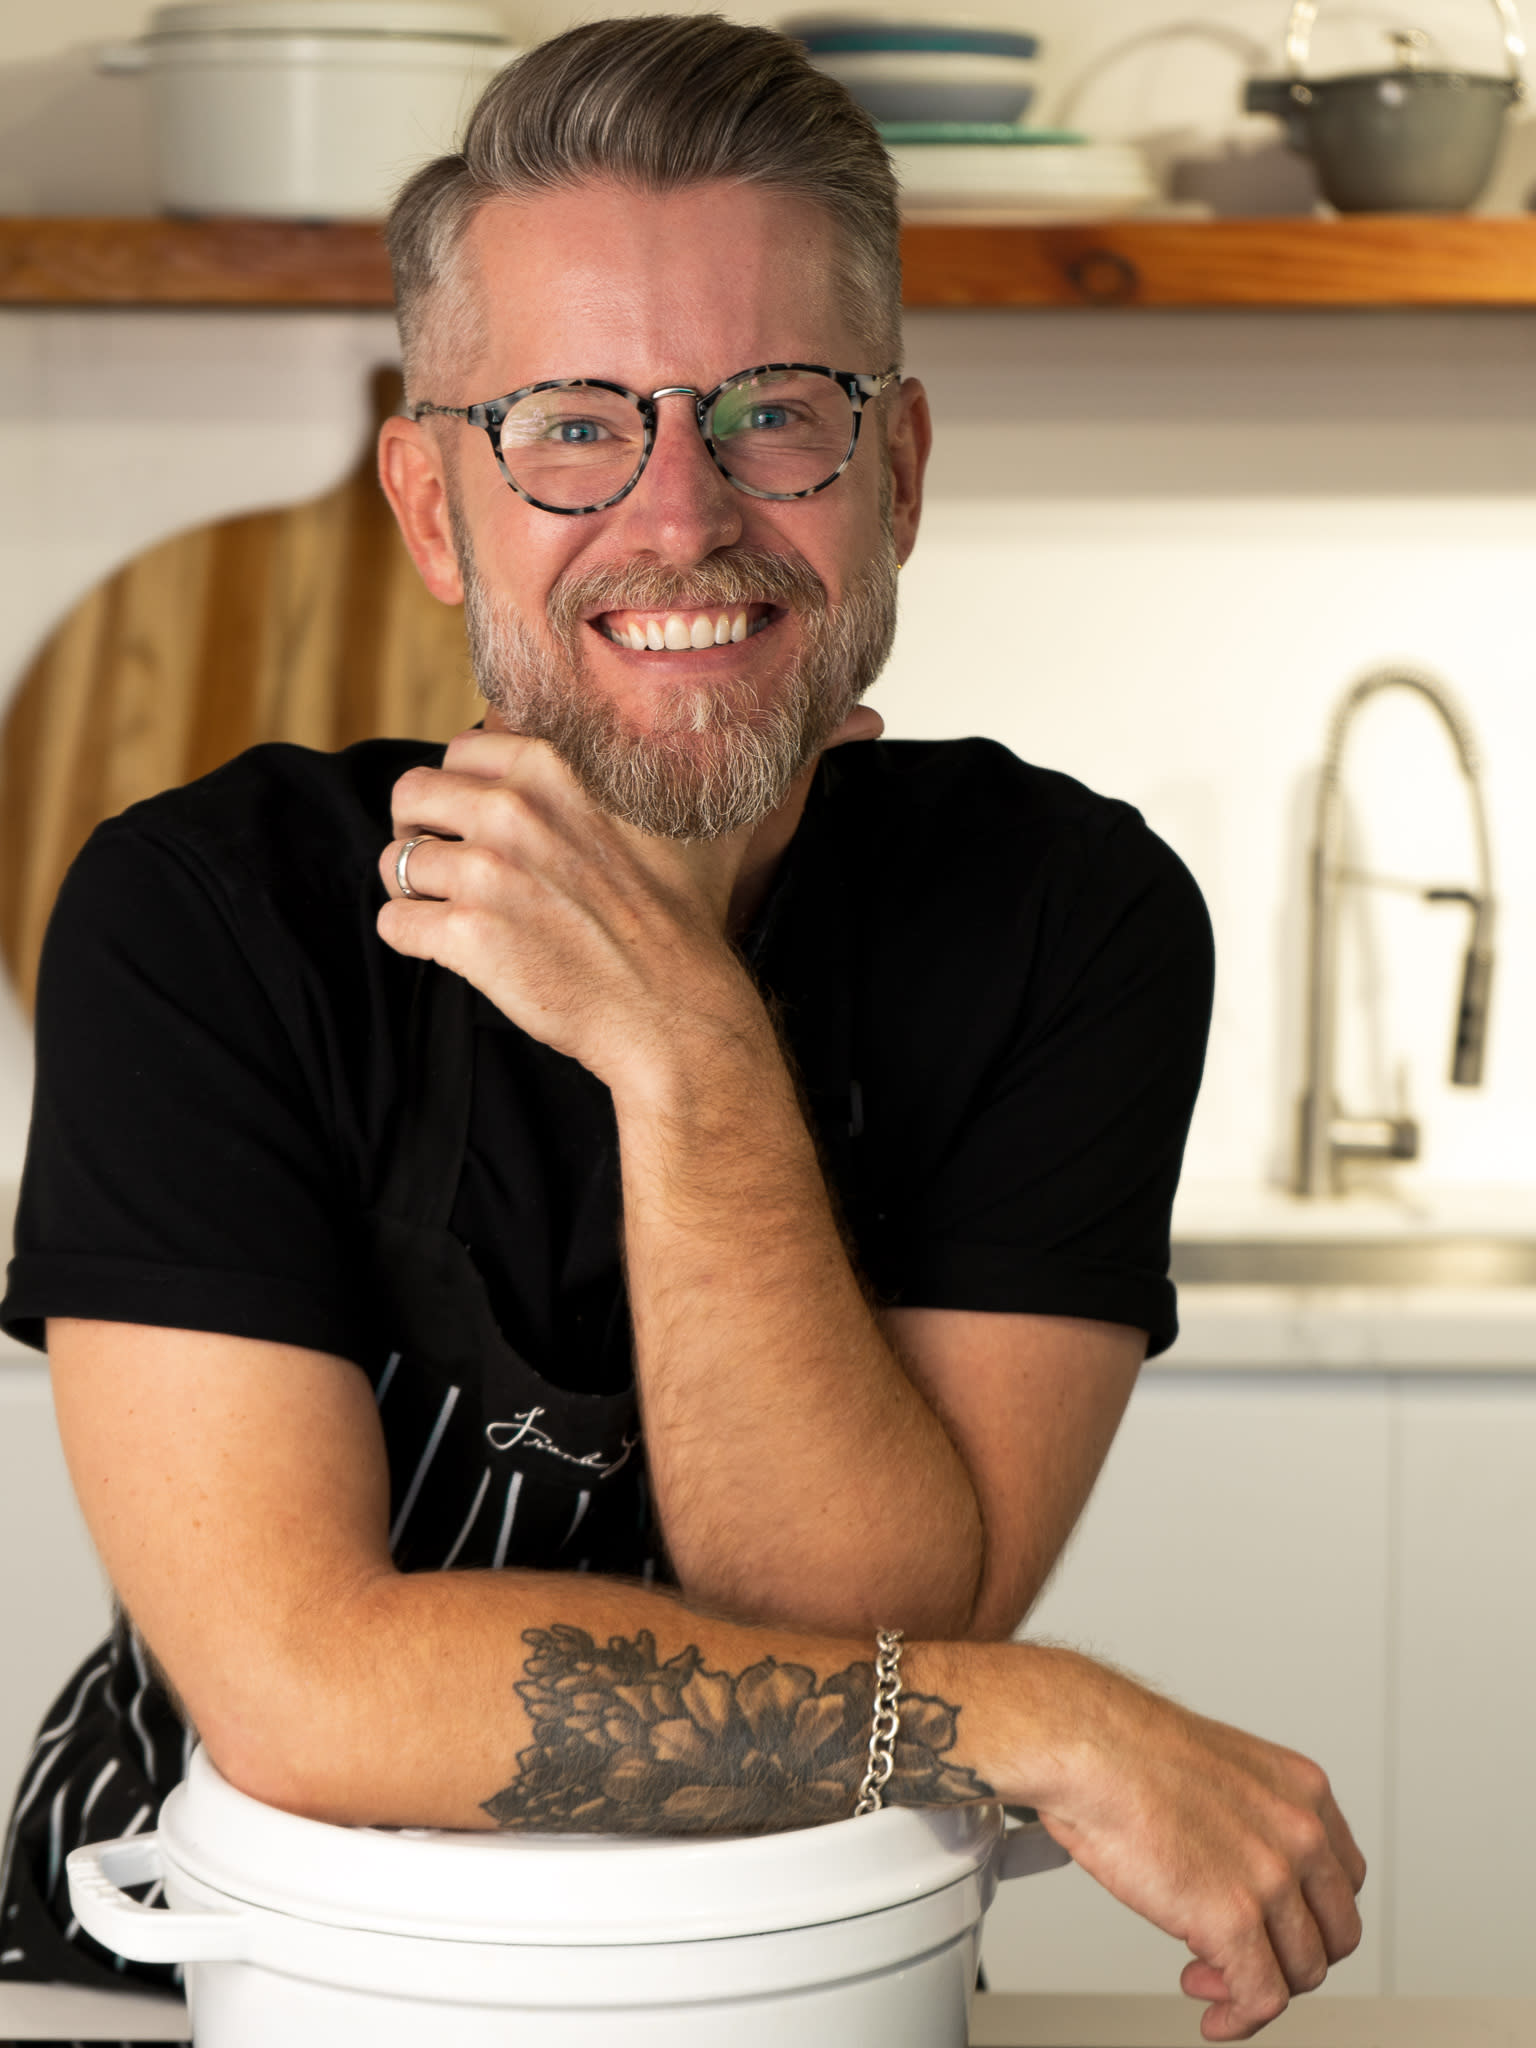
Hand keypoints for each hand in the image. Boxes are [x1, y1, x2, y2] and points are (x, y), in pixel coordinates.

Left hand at [377, 728, 764, 1088]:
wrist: (674, 1009)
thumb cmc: (682, 920)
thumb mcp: (679, 821)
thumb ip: (663, 768)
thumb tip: (710, 720)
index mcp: (552, 770)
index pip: (459, 751)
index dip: (460, 788)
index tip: (472, 819)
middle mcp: (511, 811)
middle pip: (411, 795)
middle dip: (418, 827)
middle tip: (443, 862)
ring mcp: (484, 874)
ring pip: (396, 862)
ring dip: (414, 888)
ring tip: (448, 910)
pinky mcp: (464, 936)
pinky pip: (393, 922)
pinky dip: (410, 935)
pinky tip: (447, 947)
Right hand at [1026, 1659, 1365, 2040]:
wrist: (1090, 1746)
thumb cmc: (1127, 1749)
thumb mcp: (1221, 1768)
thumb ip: (1249, 1816)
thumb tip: (1233, 1864)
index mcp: (1302, 1789)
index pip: (1342, 1878)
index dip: (1309, 1914)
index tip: (1278, 1926)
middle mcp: (1300, 1832)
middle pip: (1335, 1931)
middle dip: (1291, 1956)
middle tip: (1248, 1958)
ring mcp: (1271, 1878)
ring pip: (1302, 1971)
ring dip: (1254, 1986)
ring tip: (1209, 1978)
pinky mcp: (1233, 1920)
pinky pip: (1261, 1998)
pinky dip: (1240, 2019)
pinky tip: (1214, 2015)